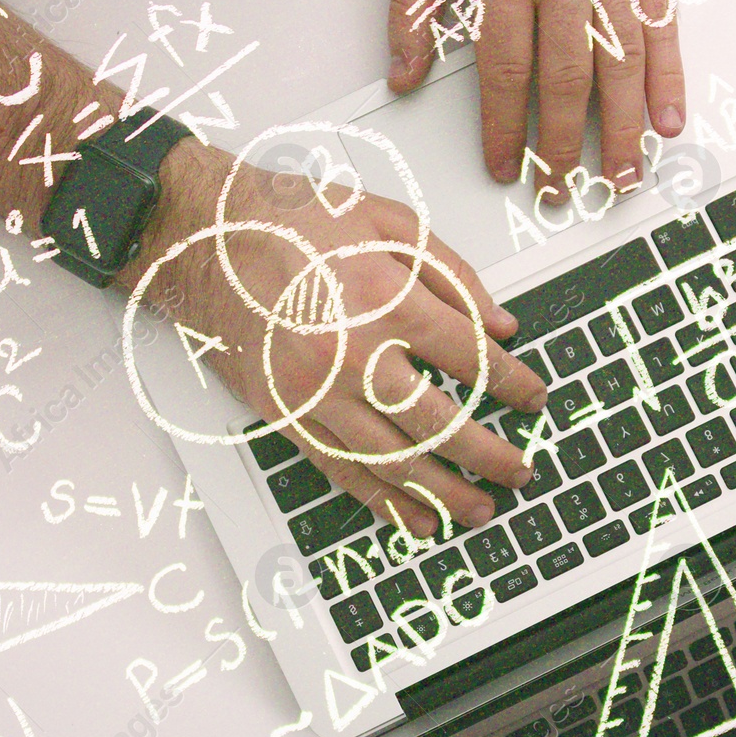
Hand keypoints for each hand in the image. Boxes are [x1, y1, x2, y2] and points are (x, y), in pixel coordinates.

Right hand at [134, 140, 548, 536]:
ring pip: (391, 460)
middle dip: (488, 455)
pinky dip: (380, 500)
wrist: (202, 236)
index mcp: (383, 299)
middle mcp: (349, 354)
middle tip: (519, 469)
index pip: (469, 358)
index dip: (511, 383)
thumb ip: (452, 274)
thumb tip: (500, 325)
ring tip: (479, 510)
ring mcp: (313, 392)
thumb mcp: (385, 221)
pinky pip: (340, 470)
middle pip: (437, 423)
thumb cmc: (288, 221)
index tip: (533, 398)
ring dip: (442, 493)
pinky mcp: (284, 414)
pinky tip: (412, 516)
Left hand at [386, 0, 685, 196]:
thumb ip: (408, 6)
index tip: (504, 166)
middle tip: (558, 189)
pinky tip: (668, 121)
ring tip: (619, 176)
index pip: (505, 74)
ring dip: (622, 131)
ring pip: (620, 67)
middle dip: (560, 148)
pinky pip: (664, 29)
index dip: (504, 131)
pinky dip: (669, 80)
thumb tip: (403, 75)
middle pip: (564, 83)